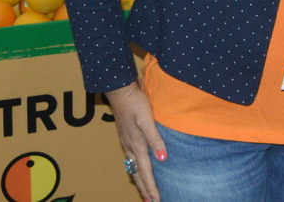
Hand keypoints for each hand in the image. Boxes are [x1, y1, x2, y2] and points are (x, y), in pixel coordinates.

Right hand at [105, 82, 166, 201]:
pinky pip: (131, 160)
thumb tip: (163, 158)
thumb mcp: (147, 119)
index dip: (152, 187)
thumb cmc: (136, 103)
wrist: (120, 92)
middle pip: (138, 174)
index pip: (146, 172)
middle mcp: (130, 148)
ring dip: (140, 181)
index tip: (157, 199)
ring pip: (133, 168)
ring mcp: (127, 144)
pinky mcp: (126, 138)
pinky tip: (138, 169)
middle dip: (144, 189)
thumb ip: (155, 139)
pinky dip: (136, 170)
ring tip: (144, 192)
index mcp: (137, 146)